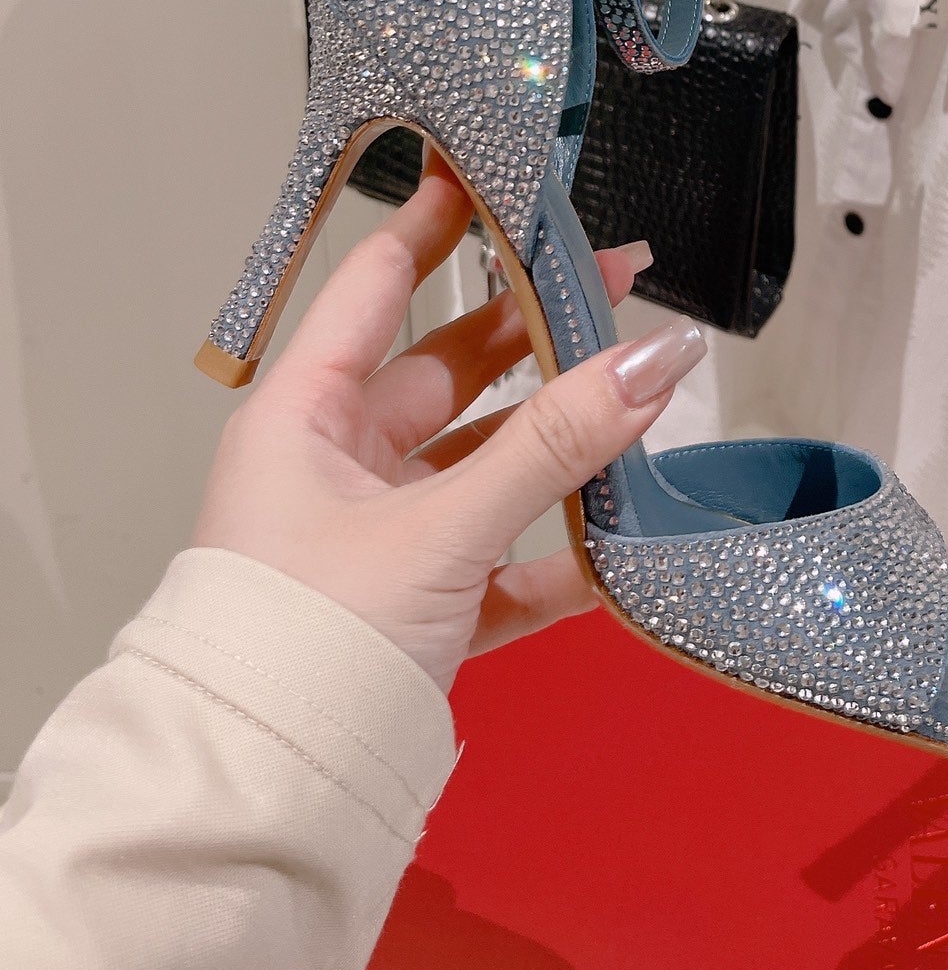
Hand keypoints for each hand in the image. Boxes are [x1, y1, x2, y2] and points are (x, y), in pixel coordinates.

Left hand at [192, 154, 705, 693]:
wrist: (270, 799)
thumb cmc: (308, 640)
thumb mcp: (440, 526)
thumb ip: (554, 443)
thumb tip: (656, 360)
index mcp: (305, 416)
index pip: (378, 284)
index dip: (437, 223)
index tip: (493, 170)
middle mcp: (337, 465)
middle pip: (451, 369)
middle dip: (536, 328)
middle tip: (615, 281)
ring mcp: (379, 538)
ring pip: (484, 466)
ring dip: (557, 446)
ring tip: (638, 403)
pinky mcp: (416, 611)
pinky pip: (498, 562)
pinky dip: (554, 554)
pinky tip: (616, 545)